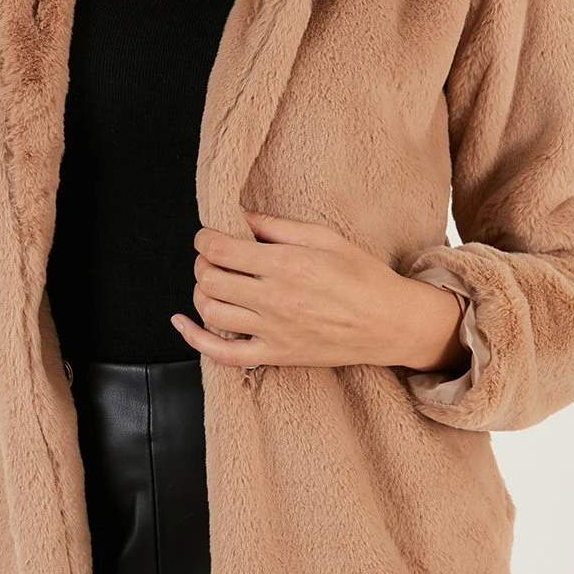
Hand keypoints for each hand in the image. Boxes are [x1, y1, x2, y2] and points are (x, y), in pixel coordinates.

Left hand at [169, 208, 468, 372]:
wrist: (391, 323)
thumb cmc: (363, 276)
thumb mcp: (324, 237)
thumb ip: (277, 226)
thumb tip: (240, 217)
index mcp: (287, 264)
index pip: (221, 250)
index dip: (205, 239)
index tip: (208, 236)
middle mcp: (275, 299)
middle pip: (210, 280)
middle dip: (202, 264)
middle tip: (213, 258)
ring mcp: (273, 331)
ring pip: (210, 313)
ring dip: (201, 294)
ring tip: (213, 284)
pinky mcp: (276, 356)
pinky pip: (223, 354)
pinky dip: (195, 338)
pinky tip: (182, 321)